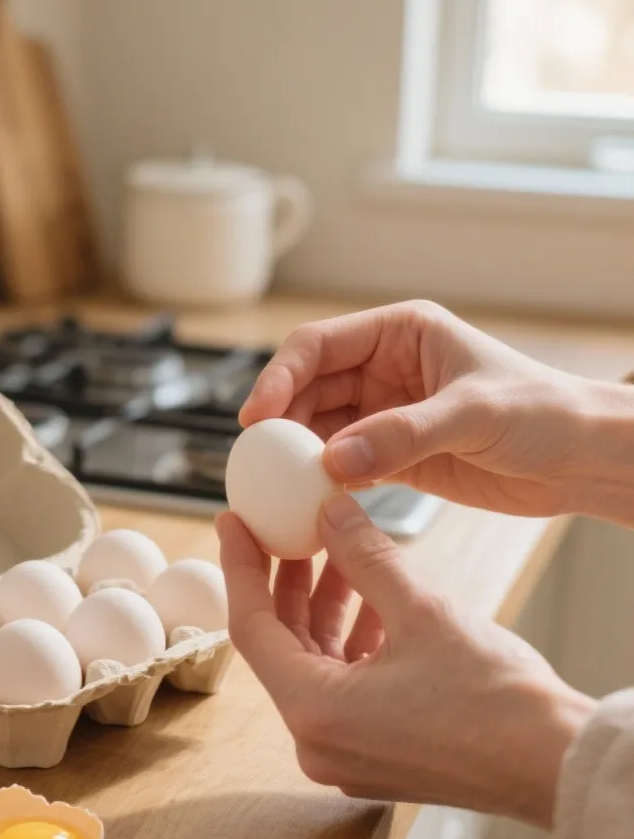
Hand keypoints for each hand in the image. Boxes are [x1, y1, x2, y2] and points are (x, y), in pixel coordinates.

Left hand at [217, 492, 593, 828]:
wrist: (555, 763)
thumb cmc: (495, 700)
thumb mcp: (421, 611)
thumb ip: (365, 557)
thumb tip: (330, 511)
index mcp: (314, 711)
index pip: (250, 628)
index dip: (241, 568)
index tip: (233, 523)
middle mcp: (317, 742)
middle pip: (282, 647)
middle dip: (287, 583)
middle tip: (286, 527)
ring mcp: (346, 755)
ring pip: (316, 666)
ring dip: (326, 609)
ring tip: (341, 551)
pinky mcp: (376, 757)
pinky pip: (345, 689)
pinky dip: (352, 643)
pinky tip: (375, 600)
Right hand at [241, 299, 625, 517]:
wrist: (582, 459)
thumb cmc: (544, 413)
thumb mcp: (472, 414)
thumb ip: (402, 435)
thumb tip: (333, 461)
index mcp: (400, 333)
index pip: (318, 346)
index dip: (279, 377)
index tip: (257, 416)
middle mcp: (386, 368)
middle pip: (308, 389)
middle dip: (280, 422)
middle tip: (258, 461)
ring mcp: (387, 415)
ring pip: (319, 431)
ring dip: (296, 457)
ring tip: (277, 488)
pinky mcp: (395, 458)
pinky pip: (342, 468)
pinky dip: (321, 485)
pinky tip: (306, 505)